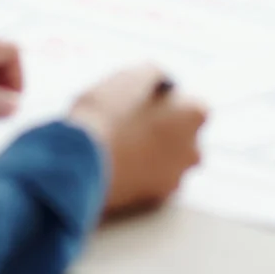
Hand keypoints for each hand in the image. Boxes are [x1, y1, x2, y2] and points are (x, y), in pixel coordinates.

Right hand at [66, 66, 207, 217]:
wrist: (80, 161)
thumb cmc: (107, 114)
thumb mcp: (130, 77)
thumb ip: (154, 74)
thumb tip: (162, 80)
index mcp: (193, 115)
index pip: (193, 105)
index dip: (168, 102)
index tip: (146, 101)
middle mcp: (193, 149)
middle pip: (184, 136)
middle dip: (165, 130)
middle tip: (131, 122)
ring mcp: (176, 177)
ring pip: (169, 161)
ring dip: (153, 153)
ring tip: (121, 144)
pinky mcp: (155, 200)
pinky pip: (153, 181)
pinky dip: (141, 174)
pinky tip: (117, 164)